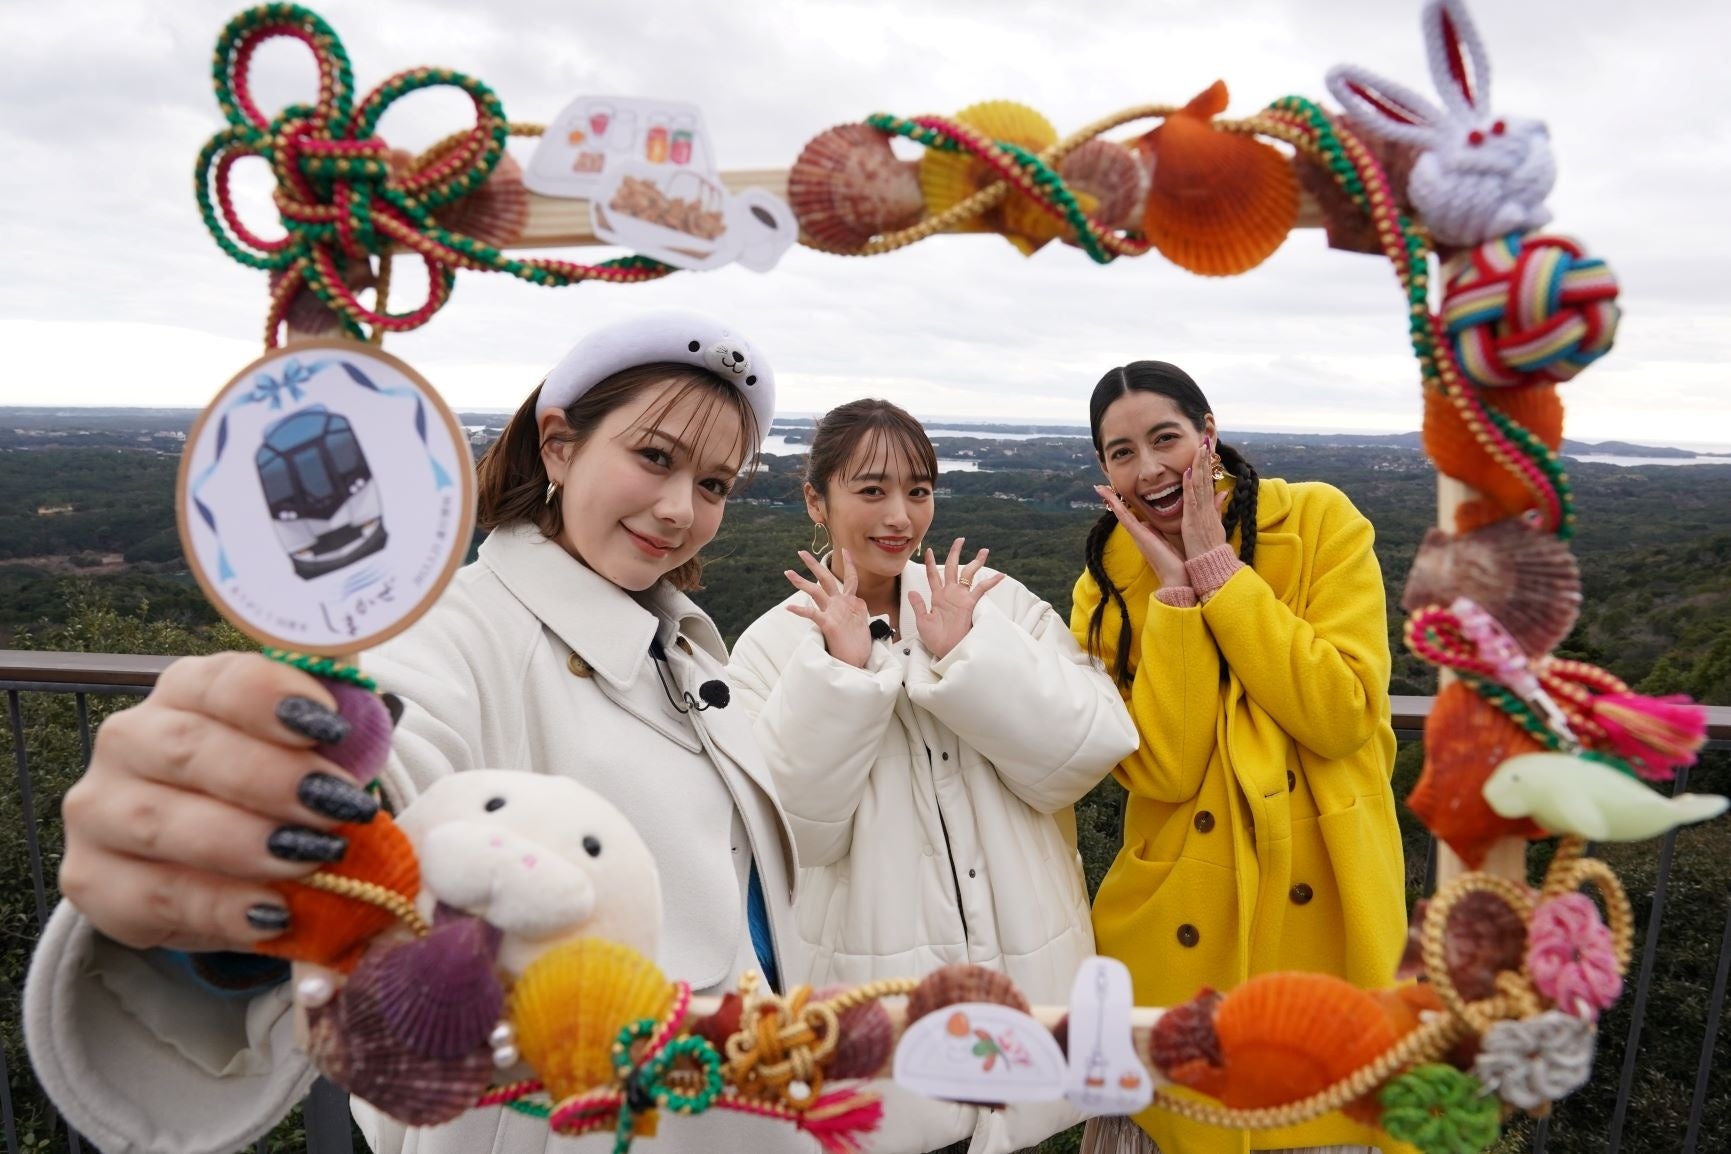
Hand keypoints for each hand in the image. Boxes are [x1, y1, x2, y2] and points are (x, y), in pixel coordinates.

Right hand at [58, 653, 379, 952]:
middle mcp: (129, 740)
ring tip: (314, 858)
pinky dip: (219, 907)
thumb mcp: (307, 751)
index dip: (274, 699)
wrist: (220, 865)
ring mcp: (99, 810)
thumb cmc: (272, 789)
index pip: (220, 681)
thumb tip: (370, 709)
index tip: (333, 727)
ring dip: (245, 843)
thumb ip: (332, 723)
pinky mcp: (91, 879)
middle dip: (271, 779)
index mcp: (185, 691)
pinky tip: (272, 913)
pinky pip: (152, 896)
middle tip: (338, 806)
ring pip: (161, 823)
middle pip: (187, 749)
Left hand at [785, 548, 873, 667]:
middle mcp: (843, 603)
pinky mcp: (828, 624)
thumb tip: (857, 599)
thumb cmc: (857, 644)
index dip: (849, 564)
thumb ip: (857, 608)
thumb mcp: (861, 621)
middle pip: (828, 578)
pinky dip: (799, 610)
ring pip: (816, 590)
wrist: (858, 661)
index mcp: (852, 602)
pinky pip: (811, 613)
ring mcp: (835, 612)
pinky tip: (788, 608)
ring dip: (800, 581)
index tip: (845, 550)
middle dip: (814, 564)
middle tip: (801, 552)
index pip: (851, 578)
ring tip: (787, 572)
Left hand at [907, 538, 1005, 660]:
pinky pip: (981, 590)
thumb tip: (911, 591)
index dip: (930, 562)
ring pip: (968, 574)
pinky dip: (990, 582)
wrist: (946, 650)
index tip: (928, 549)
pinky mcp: (970, 604)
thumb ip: (918, 606)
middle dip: (955, 553)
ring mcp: (961, 598)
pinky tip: (1000, 575)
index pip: (933, 575)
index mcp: (937, 596)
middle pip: (952, 568)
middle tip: (960, 539)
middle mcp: (950, 594)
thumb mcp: (922, 622)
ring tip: (984, 551)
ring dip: (975, 562)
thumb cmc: (935, 639)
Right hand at [1095, 485, 1186, 589]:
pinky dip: (1118, 508)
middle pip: (1122, 513)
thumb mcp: (1167, 542)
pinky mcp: (1140, 536)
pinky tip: (1111, 499)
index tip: (1115, 492)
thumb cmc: (1175, 563)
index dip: (1122, 504)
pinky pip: (1127, 519)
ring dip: (1111, 500)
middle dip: (1111, 500)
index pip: (1131, 515)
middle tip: (1100, 486)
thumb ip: (1160, 533)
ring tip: (1100, 488)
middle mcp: (1138, 534)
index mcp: (1145, 534)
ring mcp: (1138, 535)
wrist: (1177, 579)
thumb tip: (1152, 525)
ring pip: (1121, 514)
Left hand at [1181, 437, 1230, 559]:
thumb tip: (1223, 492)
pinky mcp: (1194, 519)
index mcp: (1209, 507)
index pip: (1208, 480)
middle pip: (1206, 477)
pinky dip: (1190, 485)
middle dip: (1206, 458)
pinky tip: (1188, 471)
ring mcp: (1201, 512)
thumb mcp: (1216, 523)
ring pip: (1200, 484)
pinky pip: (1192, 498)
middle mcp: (1207, 506)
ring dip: (1200, 465)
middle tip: (1206, 439)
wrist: (1210, 564)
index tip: (1207, 448)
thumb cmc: (1209, 546)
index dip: (1208, 464)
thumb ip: (1218, 507)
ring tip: (1200, 448)